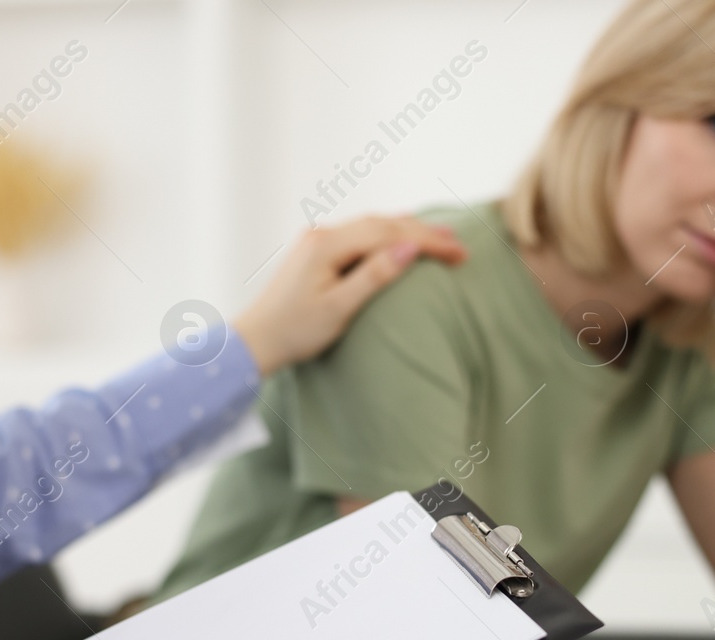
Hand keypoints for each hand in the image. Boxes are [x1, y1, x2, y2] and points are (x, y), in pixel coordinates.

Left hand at [235, 216, 466, 375]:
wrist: (256, 341)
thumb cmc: (295, 331)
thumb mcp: (339, 309)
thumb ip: (374, 276)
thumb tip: (409, 249)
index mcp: (327, 244)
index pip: (389, 233)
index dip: (427, 241)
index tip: (459, 253)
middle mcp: (322, 233)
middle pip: (382, 224)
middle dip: (423, 232)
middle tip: (459, 244)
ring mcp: (318, 240)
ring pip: (372, 226)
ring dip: (407, 230)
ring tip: (441, 238)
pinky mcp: (317, 251)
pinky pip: (360, 236)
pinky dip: (388, 236)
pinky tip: (402, 239)